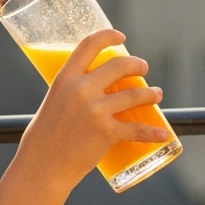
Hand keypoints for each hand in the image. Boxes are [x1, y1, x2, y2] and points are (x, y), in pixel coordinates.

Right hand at [15, 29, 170, 191]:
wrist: (41, 168)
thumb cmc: (43, 138)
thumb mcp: (53, 103)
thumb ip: (71, 92)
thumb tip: (92, 86)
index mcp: (64, 79)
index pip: (89, 45)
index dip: (108, 36)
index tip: (121, 37)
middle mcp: (81, 90)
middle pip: (120, 65)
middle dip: (137, 65)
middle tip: (143, 69)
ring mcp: (96, 111)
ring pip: (136, 94)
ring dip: (151, 93)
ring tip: (156, 94)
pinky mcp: (107, 132)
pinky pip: (138, 130)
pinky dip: (154, 132)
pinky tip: (164, 133)